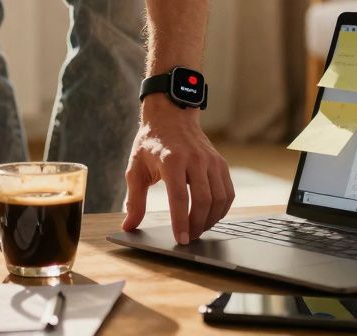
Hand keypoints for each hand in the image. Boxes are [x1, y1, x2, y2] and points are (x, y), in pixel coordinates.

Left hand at [121, 96, 234, 243]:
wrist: (170, 116)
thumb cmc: (150, 144)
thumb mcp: (135, 168)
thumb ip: (134, 200)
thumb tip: (129, 226)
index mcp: (171, 159)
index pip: (180, 197)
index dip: (181, 221)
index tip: (180, 239)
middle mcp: (195, 159)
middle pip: (204, 200)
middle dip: (197, 225)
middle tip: (188, 239)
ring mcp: (211, 160)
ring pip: (219, 198)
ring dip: (210, 220)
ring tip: (197, 230)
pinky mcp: (220, 163)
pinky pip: (228, 192)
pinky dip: (221, 209)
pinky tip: (209, 217)